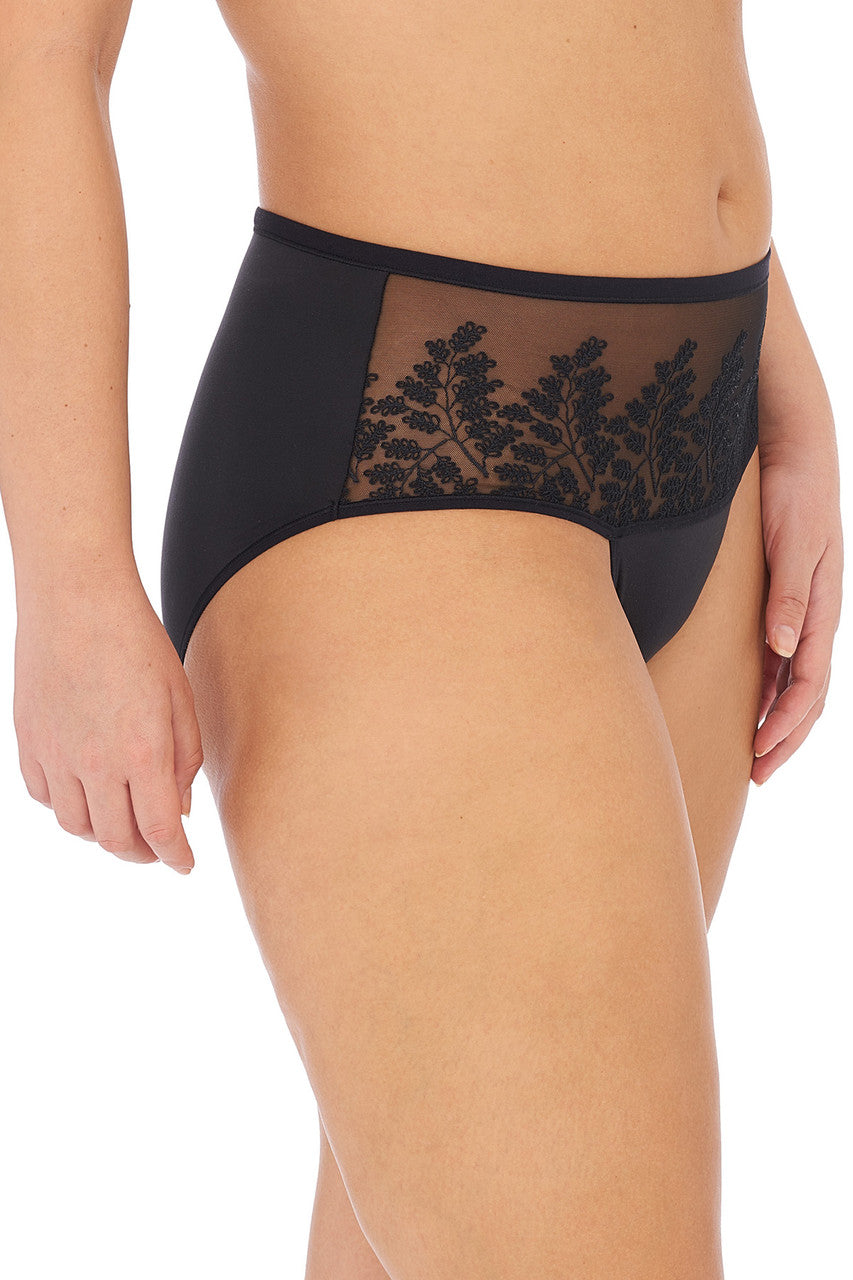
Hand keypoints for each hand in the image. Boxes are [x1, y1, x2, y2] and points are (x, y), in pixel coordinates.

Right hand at [12, 569, 203, 872]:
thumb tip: (177, 811)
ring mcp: (55, 754)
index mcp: (142, 751)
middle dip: (143, 854)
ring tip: (124, 821)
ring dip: (104, 835)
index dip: (176, 858)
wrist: (76, 598)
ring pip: (76, 827)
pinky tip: (87, 793)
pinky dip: (67, 807)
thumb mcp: (181, 698)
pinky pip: (44, 797)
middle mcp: (95, 762)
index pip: (159, 832)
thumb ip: (184, 761)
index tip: (186, 865)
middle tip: (159, 849)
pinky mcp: (27, 740)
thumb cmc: (138, 641)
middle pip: (116, 840)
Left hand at [752, 431, 843, 783]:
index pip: (809, 684)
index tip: (760, 755)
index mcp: (823, 609)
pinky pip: (783, 658)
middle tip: (756, 774)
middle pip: (808, 695)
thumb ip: (789, 595)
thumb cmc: (793, 494)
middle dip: (785, 738)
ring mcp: (802, 611)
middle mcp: (816, 617)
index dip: (786, 725)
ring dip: (779, 720)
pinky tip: (753, 706)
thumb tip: (784, 649)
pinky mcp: (785, 600)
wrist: (795, 454)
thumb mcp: (791, 542)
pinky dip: (771, 690)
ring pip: (796, 682)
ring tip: (755, 755)